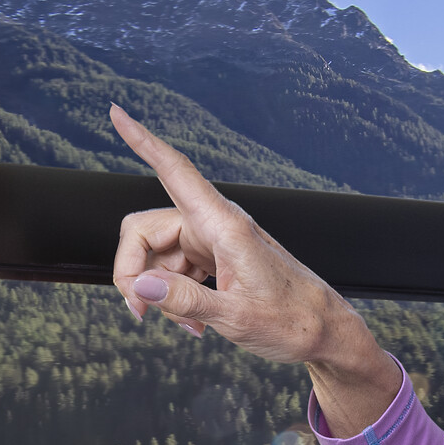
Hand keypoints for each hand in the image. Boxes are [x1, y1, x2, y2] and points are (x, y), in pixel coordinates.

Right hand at [107, 105, 401, 435]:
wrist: (326, 333)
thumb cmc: (294, 321)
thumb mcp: (236, 317)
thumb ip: (185, 300)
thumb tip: (140, 286)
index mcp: (224, 225)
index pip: (175, 171)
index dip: (143, 141)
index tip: (117, 112)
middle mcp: (216, 225)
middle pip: (144, 230)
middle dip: (134, 271)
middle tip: (141, 313)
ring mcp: (214, 242)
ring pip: (157, 255)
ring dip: (159, 292)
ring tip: (187, 325)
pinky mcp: (215, 259)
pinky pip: (174, 269)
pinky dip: (174, 296)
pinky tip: (193, 323)